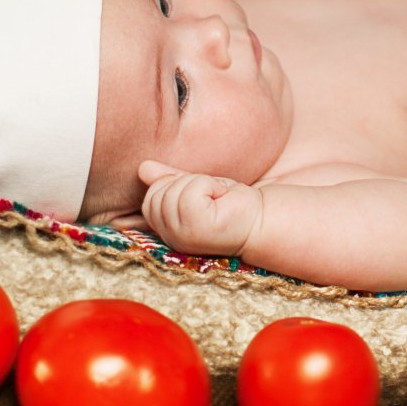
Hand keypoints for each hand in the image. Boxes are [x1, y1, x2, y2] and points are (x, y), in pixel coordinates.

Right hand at [137, 162, 262, 255]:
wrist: (263, 219)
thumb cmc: (231, 204)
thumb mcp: (195, 186)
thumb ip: (170, 179)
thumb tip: (143, 168)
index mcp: (167, 231)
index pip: (149, 199)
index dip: (171, 186)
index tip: (201, 195)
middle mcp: (170, 237)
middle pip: (156, 192)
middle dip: (185, 183)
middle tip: (211, 195)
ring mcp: (181, 236)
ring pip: (172, 190)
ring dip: (200, 184)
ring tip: (217, 198)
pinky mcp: (196, 228)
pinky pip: (189, 192)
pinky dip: (209, 185)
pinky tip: (222, 198)